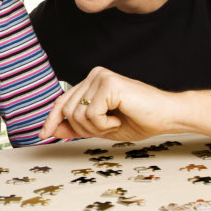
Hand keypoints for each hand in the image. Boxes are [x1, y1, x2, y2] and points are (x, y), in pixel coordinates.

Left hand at [40, 66, 179, 141]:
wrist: (167, 117)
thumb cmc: (139, 120)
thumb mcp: (101, 128)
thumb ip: (77, 126)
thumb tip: (51, 130)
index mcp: (91, 82)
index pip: (63, 101)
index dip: (52, 119)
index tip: (43, 135)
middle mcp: (93, 75)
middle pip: (67, 110)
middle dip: (83, 129)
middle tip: (107, 128)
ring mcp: (101, 77)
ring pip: (77, 114)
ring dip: (95, 128)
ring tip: (115, 123)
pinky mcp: (109, 83)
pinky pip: (91, 113)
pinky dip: (104, 124)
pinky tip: (119, 119)